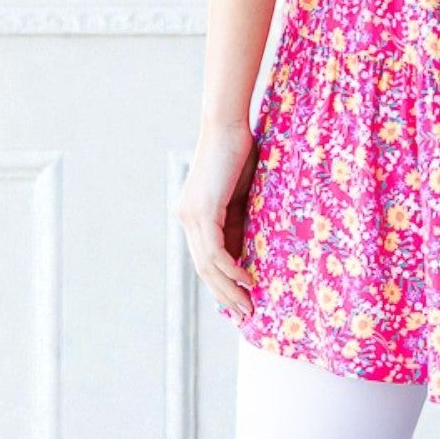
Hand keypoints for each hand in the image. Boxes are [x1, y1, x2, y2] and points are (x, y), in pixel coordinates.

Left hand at [176, 120, 258, 319]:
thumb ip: (242, 218)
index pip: (205, 259)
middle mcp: (186, 218)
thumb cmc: (239, 150)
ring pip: (208, 266)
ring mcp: (191, 216)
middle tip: (246, 314)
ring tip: (249, 305)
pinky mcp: (203, 212)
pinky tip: (246, 281)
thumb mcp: (242, 193)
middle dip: (225, 294)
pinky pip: (215, 252)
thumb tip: (254, 247)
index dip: (222, 283)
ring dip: (229, 289)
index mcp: (193, 215)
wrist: (227, 124)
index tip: (240, 301)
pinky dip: (231, 270)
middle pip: (204, 269)